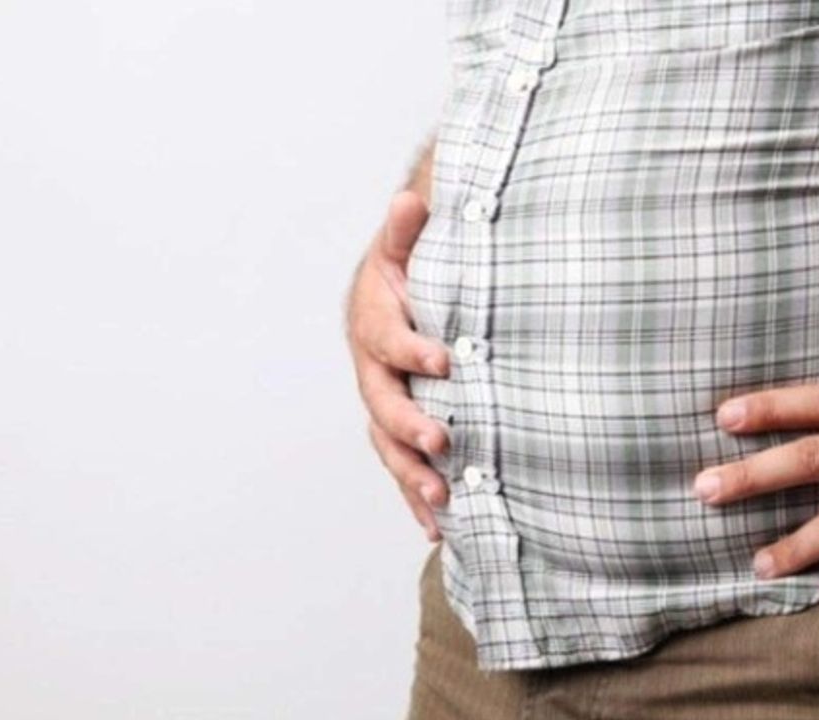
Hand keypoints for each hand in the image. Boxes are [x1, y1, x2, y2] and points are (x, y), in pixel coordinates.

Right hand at [346, 190, 451, 540]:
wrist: (398, 300)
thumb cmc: (409, 274)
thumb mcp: (406, 248)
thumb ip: (406, 232)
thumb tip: (410, 199)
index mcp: (372, 324)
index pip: (387, 339)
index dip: (412, 349)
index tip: (447, 359)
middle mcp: (371, 371)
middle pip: (382, 405)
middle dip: (410, 425)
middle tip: (442, 441)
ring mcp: (382, 405)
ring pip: (388, 445)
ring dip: (410, 474)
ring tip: (439, 497)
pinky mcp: (397, 432)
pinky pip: (401, 468)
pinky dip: (415, 499)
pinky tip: (436, 529)